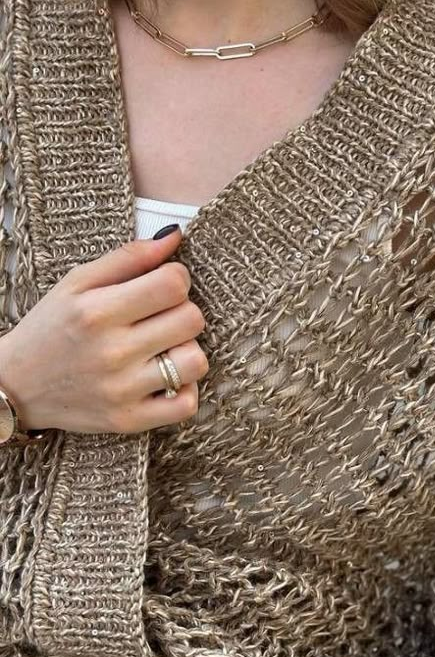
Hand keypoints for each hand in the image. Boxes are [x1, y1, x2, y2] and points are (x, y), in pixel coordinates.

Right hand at [0, 225, 208, 434]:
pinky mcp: (130, 420)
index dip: (177, 279)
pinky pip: (187, 404)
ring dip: (187, 351)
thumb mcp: (78, 283)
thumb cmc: (52, 328)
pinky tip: (165, 378)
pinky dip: (185, 390)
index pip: (173, 284)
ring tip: (165, 348)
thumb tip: (175, 236)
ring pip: (195, 361)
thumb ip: (129, 257)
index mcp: (98, 311)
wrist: (18, 386)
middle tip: (161, 317)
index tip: (163, 285)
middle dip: (182, 311)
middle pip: (191, 320)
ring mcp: (122, 390)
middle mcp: (111, 352)